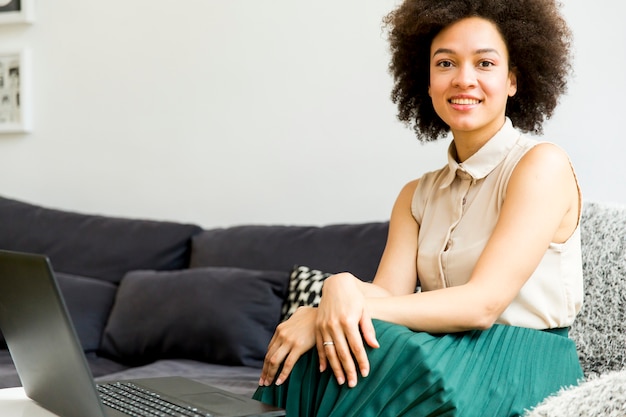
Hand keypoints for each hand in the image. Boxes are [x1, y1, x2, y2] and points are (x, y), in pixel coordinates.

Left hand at [258, 306, 316, 385]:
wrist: (322, 313)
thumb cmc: (313, 315)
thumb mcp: (297, 316)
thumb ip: (292, 323)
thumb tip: (293, 326)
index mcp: (280, 329)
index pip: (270, 349)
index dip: (266, 362)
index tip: (265, 371)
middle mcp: (281, 335)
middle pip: (269, 356)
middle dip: (265, 371)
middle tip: (263, 382)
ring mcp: (289, 340)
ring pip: (274, 361)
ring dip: (270, 374)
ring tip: (268, 384)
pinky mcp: (298, 346)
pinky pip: (288, 363)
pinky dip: (282, 374)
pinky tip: (279, 382)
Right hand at [316, 273, 378, 387]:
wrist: (336, 285)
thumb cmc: (354, 298)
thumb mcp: (364, 310)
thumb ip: (368, 328)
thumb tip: (375, 346)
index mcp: (348, 321)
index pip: (356, 346)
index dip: (361, 361)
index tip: (365, 373)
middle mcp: (334, 324)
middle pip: (343, 352)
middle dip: (348, 369)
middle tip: (352, 384)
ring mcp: (323, 326)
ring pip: (330, 351)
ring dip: (335, 368)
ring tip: (340, 381)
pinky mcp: (317, 326)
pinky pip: (318, 345)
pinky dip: (321, 358)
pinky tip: (324, 370)